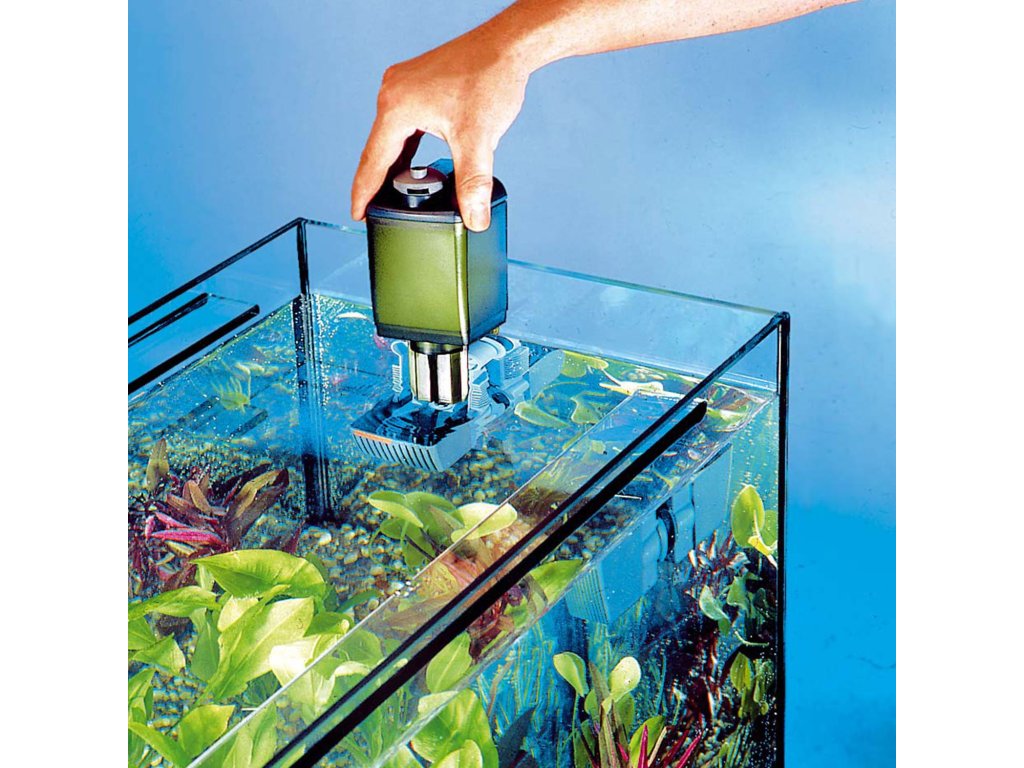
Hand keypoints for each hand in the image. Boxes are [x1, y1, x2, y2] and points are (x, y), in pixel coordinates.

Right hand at [351, 29, 529, 230]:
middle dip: (377, 183)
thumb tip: (475, 219)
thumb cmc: (489, 78)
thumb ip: (473, 183)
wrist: (507, 47)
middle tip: (374, 212)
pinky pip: (404, 125)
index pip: (374, 161)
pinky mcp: (417, 85)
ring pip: (392, 138)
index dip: (365, 192)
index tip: (358, 214)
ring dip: (394, 166)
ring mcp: (403, 86)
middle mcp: (393, 93)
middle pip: (379, 150)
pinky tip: (414, 165)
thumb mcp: (478, 139)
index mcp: (397, 107)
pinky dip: (407, 148)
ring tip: (392, 195)